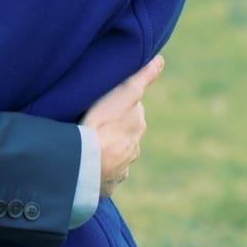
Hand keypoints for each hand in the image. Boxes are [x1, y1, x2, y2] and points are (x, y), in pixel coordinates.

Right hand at [81, 55, 164, 197]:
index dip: (117, 105)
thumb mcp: (125, 92)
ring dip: (104, 150)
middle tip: (93, 123)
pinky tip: (86, 166)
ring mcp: (122, 168)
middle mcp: (134, 148)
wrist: (86, 162)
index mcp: (137, 125)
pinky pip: (104, 176)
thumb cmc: (102, 123)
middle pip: (124, 134)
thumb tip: (160, 59)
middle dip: (113, 129)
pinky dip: (98, 171)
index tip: (105, 104)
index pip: (130, 110)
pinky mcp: (109, 186)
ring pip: (114, 155)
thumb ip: (143, 77)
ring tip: (86, 146)